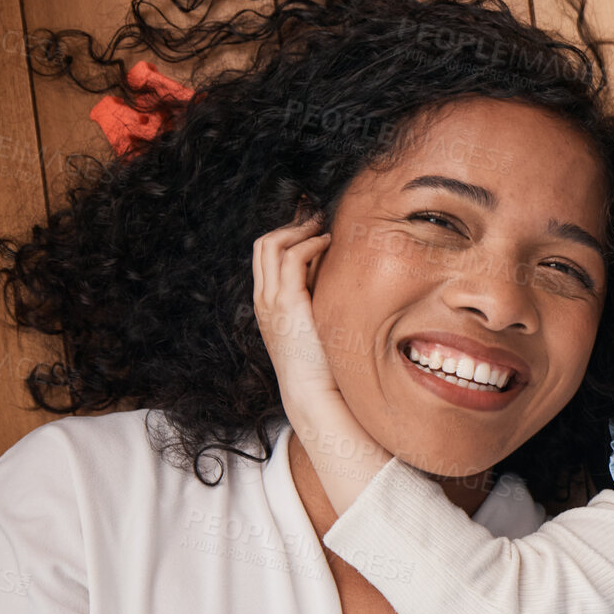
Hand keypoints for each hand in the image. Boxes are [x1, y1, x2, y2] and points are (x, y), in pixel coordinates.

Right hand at [252, 216, 389, 514]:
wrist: (317, 396)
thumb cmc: (327, 368)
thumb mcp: (322, 330)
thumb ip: (326, 308)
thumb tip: (350, 292)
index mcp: (271, 307)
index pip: (267, 258)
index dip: (288, 237)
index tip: (314, 229)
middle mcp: (265, 302)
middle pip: (263, 245)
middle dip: (290, 226)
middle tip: (317, 218)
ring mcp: (271, 302)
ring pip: (271, 246)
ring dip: (299, 230)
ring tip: (323, 226)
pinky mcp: (285, 305)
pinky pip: (290, 260)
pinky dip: (308, 246)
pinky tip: (329, 244)